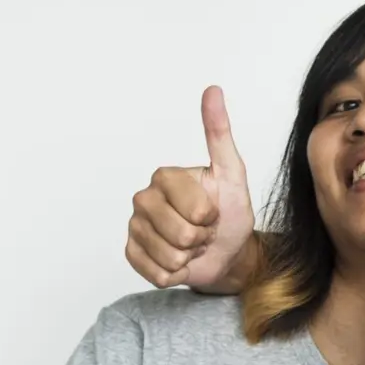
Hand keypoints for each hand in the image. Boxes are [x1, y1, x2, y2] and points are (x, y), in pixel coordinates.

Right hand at [125, 86, 256, 290]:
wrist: (226, 252)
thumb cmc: (230, 213)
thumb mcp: (232, 174)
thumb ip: (219, 134)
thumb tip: (213, 90)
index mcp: (165, 176)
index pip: (195, 210)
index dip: (211, 218)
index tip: (213, 212)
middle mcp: (144, 198)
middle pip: (180, 235)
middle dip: (200, 240)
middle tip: (204, 231)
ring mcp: (135, 226)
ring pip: (169, 257)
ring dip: (189, 258)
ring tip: (193, 247)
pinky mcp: (132, 253)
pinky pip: (155, 273)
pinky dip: (174, 274)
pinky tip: (179, 261)